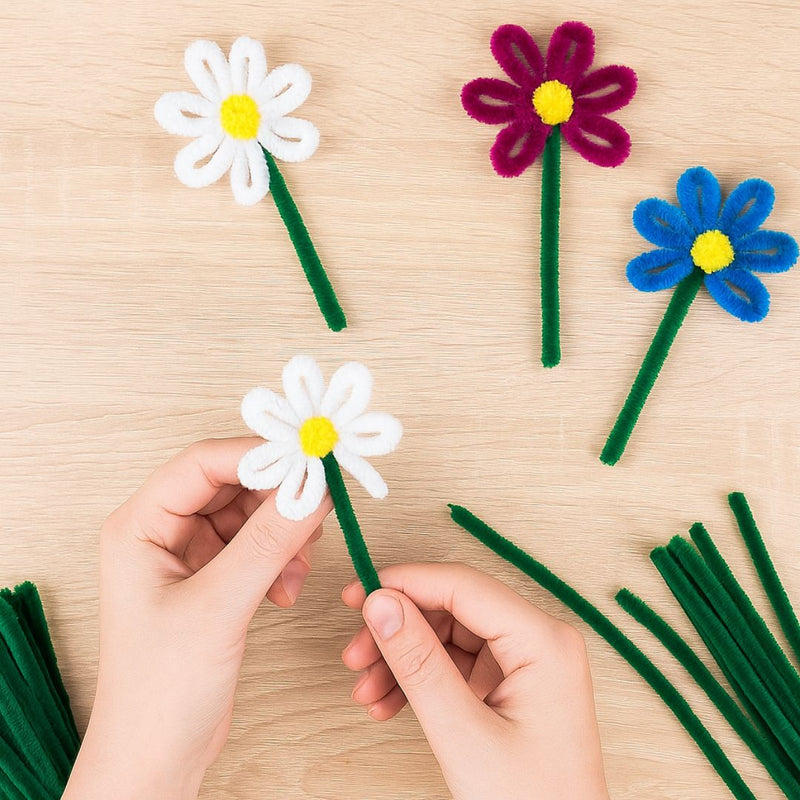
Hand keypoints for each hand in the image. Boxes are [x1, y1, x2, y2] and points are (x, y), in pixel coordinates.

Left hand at [63, 437, 331, 799]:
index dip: (259, 456)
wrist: (158, 755)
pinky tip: (286, 589)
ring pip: (252, 514)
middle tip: (317, 511)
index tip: (309, 461)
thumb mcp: (218, 607)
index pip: (204, 463)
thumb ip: (268, 542)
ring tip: (297, 566)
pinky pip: (259, 545)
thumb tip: (312, 490)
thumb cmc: (160, 691)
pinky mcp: (215, 579)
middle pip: (234, 484)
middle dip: (279, 498)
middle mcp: (164, 532)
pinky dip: (282, 559)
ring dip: (284, 533)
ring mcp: (191, 556)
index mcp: (141, 526)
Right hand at [342, 563, 608, 799]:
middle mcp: (539, 641)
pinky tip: (389, 702)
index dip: (405, 584)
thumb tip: (382, 604)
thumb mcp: (464, 733)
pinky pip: (455, 665)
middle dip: (399, 631)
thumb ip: (419, 663)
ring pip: (447, 637)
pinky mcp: (511, 685)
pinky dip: (420, 680)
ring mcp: (525, 663)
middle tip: (356, 652)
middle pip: (452, 609)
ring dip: (402, 659)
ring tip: (367, 689)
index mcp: (543, 641)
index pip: (463, 586)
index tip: (357, 594)